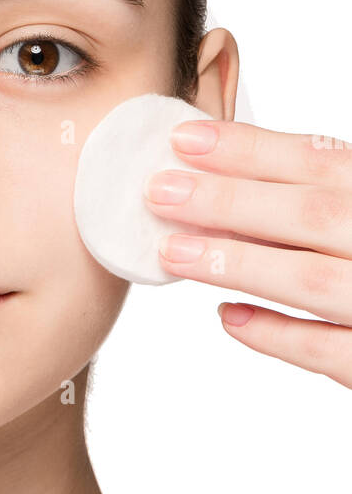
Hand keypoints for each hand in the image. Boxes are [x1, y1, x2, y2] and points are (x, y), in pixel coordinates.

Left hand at [143, 118, 351, 387]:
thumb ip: (336, 194)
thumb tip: (243, 177)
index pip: (327, 161)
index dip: (254, 149)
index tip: (187, 139)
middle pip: (313, 215)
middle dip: (230, 201)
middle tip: (159, 191)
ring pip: (314, 281)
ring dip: (239, 263)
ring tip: (175, 251)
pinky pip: (333, 354)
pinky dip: (280, 335)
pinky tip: (230, 318)